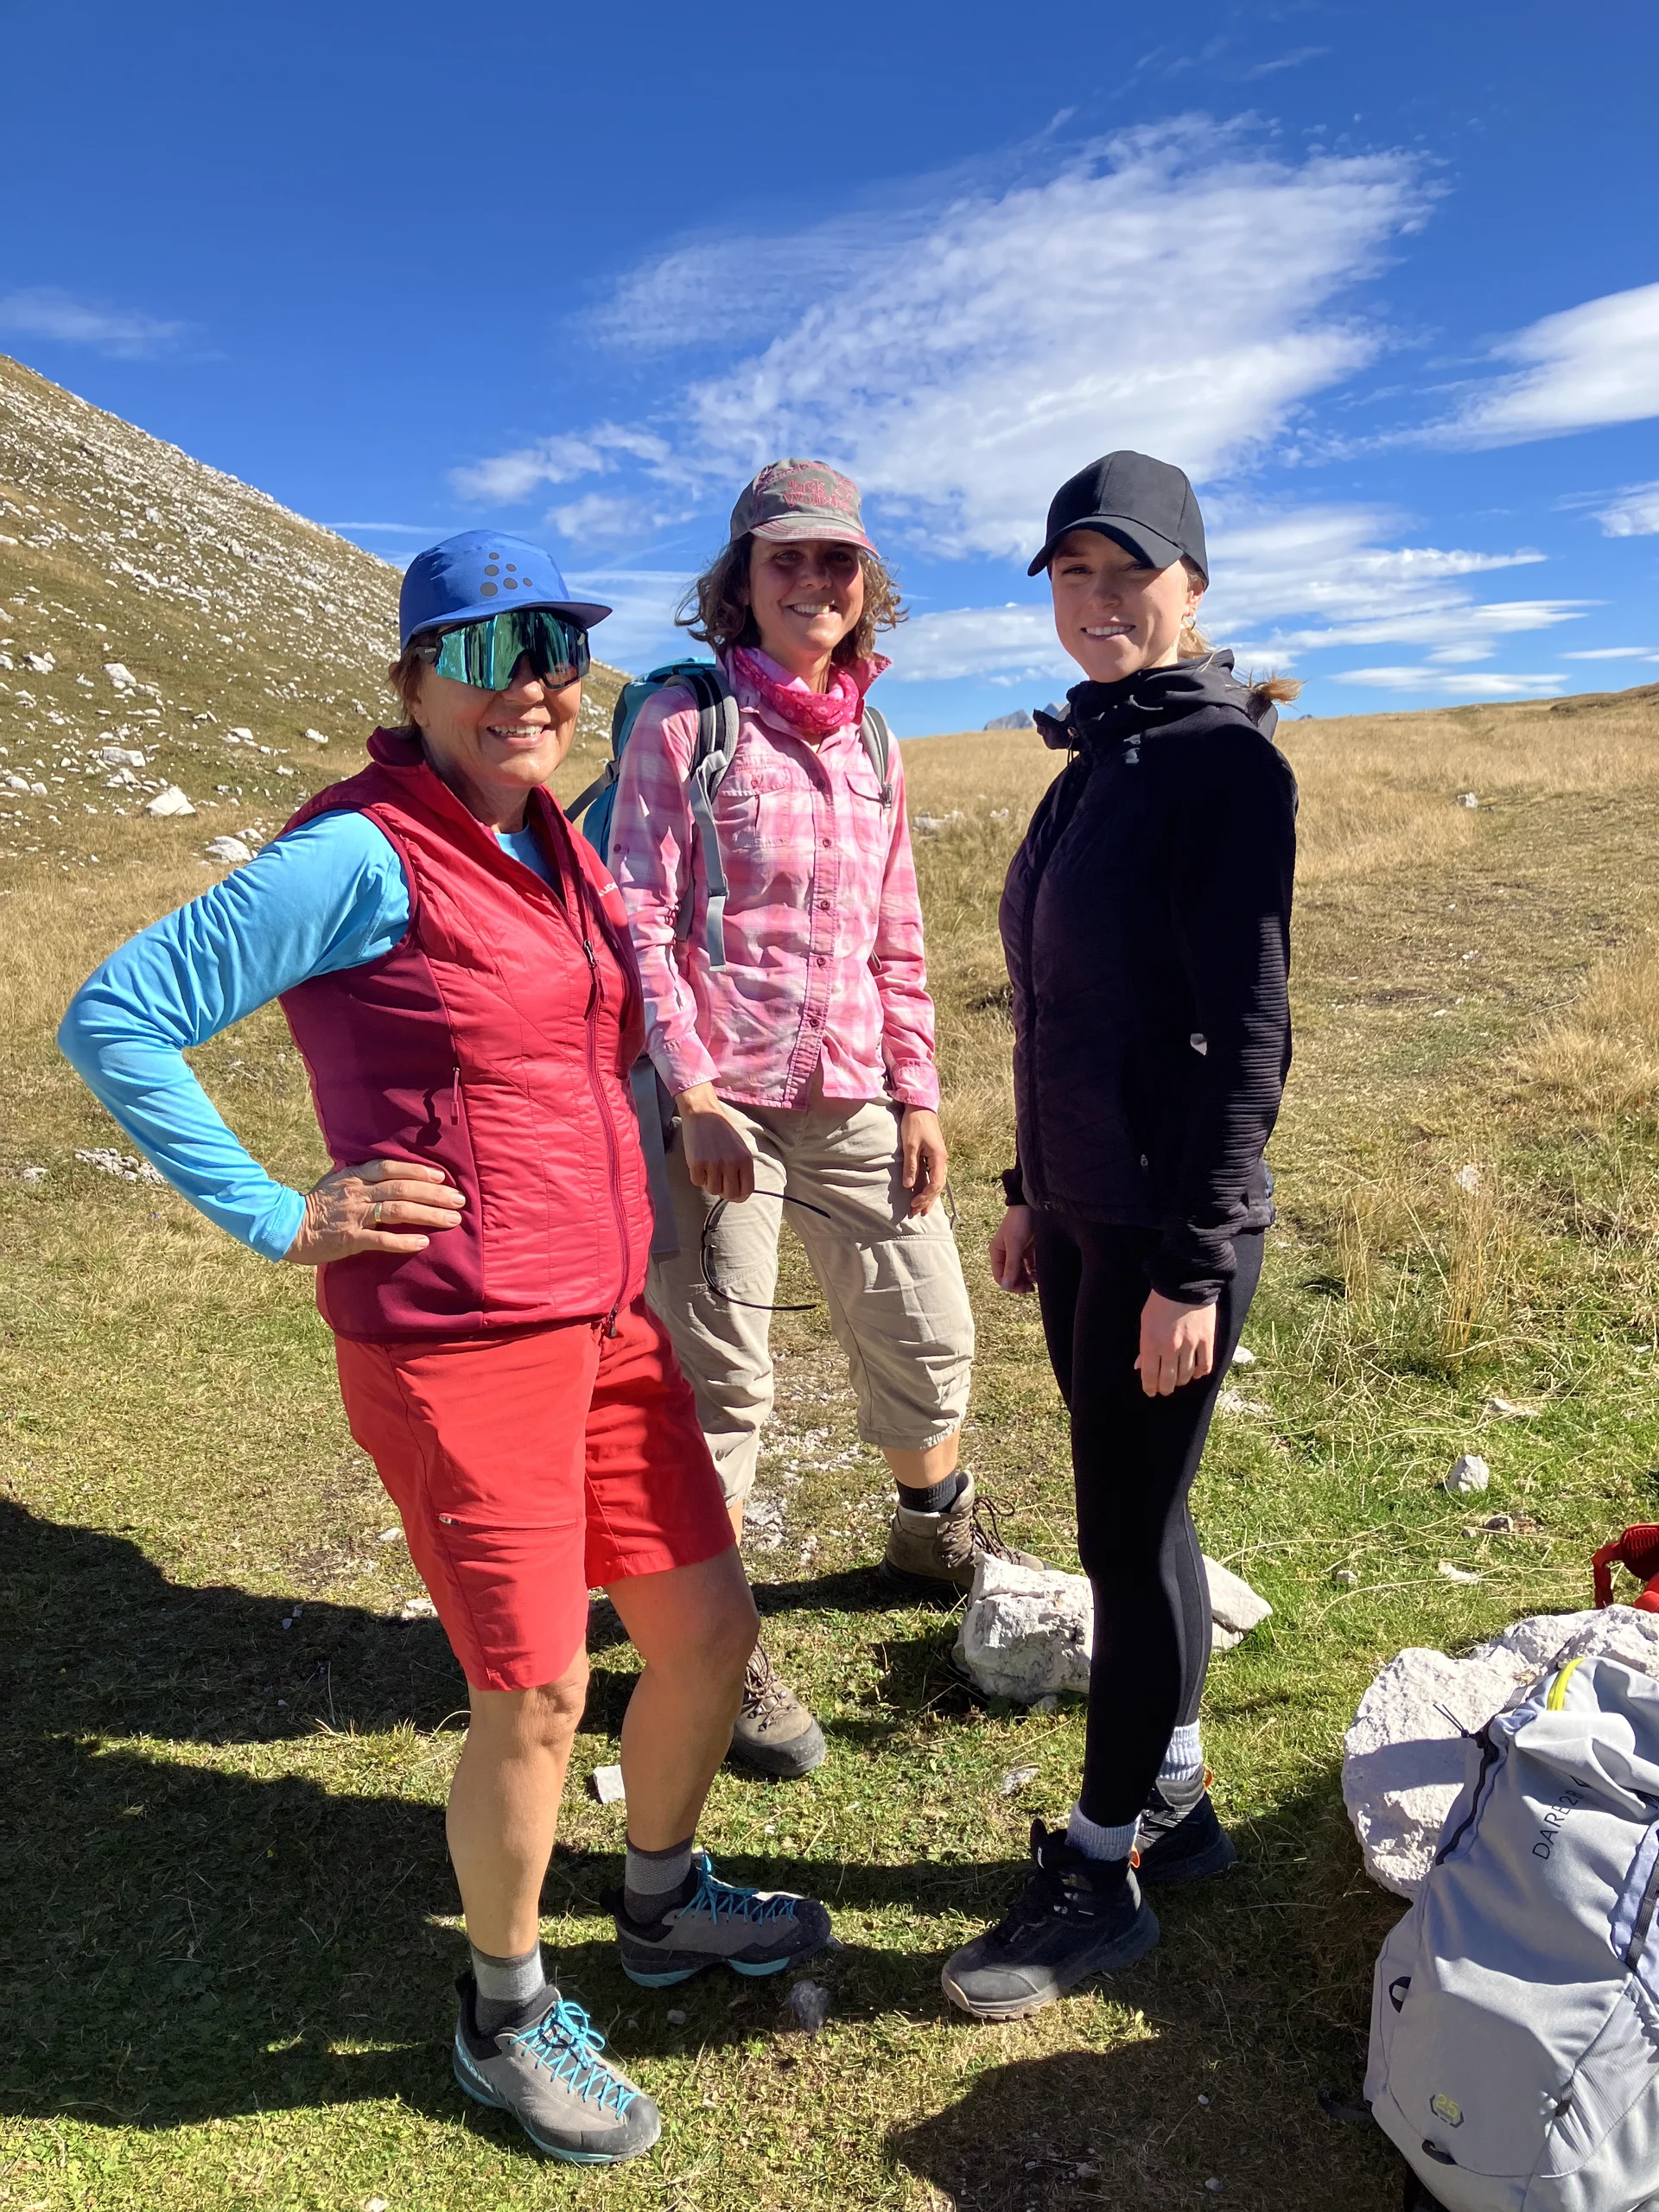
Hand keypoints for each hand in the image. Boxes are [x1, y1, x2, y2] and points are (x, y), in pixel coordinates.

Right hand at [283, 1157, 464, 1266]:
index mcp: (354, 1177)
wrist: (287, 1227)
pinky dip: (404, 1241)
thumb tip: (385, 1170)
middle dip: (434, 1194)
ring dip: (428, 1215)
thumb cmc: (315, 1205)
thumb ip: (360, 1175)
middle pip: (402, 1189)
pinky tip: (423, 1242)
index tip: (442, 1178)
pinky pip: (381, 1239)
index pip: (391, 1168)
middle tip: (458, 1200)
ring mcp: (354, 1215)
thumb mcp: (335, 1181)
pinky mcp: (349, 1239)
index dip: (418, 1171)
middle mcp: (357, 1192)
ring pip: (397, 1211)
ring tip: (451, 1220)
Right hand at [675, 1084, 755, 1201]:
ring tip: (708, 1168)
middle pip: (730, 1195)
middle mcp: (731, 1163)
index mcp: (745, 1160)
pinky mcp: (697, 1163)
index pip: (747, 1190)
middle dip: (724, 1192)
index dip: (740, 1196)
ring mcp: (713, 1164)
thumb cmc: (722, 1131)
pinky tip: (699, 1164)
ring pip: (713, 1190)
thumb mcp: (740, 1148)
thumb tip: (739, 1192)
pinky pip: (697, 1182)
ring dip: (709, 1183)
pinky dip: (697, 1176)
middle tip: (719, 1181)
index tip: (734, 1193)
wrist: (703, 1113)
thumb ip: (741, 1168)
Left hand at [900, 1107, 947, 1216]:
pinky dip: (929, 1186)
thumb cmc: (915, 1123)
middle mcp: (942, 1159)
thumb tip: (909, 1186)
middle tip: (917, 1212)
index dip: (925, 1196)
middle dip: (928, 1200)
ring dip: (930, 1196)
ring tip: (923, 1209)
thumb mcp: (910, 1145)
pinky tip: (925, 1192)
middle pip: (938, 1186)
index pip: (935, 1183)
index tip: (913, 1203)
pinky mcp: (934, 1155)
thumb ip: (910, 1166)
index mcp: (938, 1157)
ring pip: (938, 1182)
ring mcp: (939, 1157)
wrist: (921, 1106)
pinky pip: (934, 1175)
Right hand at [990, 1205, 1036, 1292]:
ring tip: (1036, 1280)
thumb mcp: (1015, 1245)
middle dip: (1020, 1283)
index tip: (1023, 1289)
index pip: (1000, 1276)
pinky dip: (1034, 1271)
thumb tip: (1006, 1286)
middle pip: (1011, 1276)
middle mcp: (1006, 1254)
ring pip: (1021, 1272)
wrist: (1032, 1205)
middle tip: (1031, 1288)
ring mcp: (1018, 1252)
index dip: (1010, 1285)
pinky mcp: (1029, 1249)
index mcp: (997, 1253)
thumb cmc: (1019, 1222)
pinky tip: (1039, 1273)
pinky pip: (1030, 1265)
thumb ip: (1011, 1266)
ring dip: (1028, 1278)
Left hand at [1134, 1289, 1216, 1396]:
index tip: (1151, 1391)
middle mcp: (1170, 1348)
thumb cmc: (1160, 1302)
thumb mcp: (1145, 1323)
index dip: (1150, 1387)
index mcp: (1151, 1343)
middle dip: (1165, 1389)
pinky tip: (1197, 1373)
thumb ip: (1143, 1347)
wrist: (1185, 1283)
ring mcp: (1190, 1346)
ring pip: (1186, 1376)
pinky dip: (1200, 1373)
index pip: (1149, 1376)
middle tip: (1165, 1390)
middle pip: (1168, 1380)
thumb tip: (1139, 1367)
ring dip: (1181, 1381)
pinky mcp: (1207, 1341)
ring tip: (1179, 1380)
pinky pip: (1205, 1365)